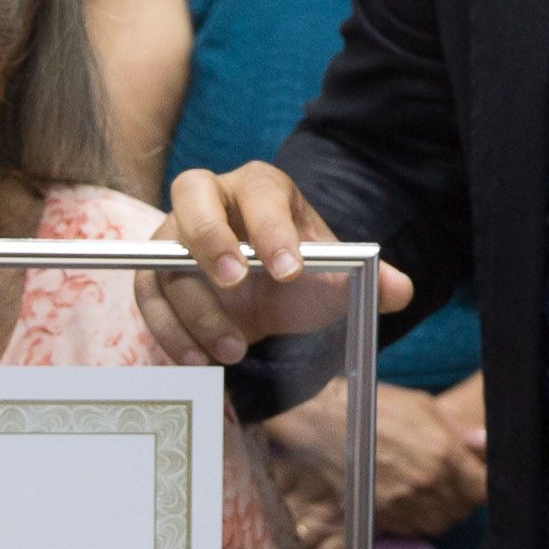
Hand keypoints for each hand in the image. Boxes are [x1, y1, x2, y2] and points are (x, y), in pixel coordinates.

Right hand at [146, 163, 408, 367]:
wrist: (261, 295)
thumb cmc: (296, 273)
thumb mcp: (332, 277)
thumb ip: (367, 280)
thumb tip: (400, 290)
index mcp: (260, 186)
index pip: (260, 190)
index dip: (271, 227)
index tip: (291, 272)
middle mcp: (210, 197)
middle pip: (191, 193)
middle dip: (211, 237)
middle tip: (236, 281)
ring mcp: (173, 234)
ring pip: (167, 257)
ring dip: (196, 308)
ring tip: (233, 351)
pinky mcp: (154, 274)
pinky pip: (149, 298)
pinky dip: (170, 333)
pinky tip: (200, 363)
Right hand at [256, 383, 484, 548]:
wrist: (320, 424)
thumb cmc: (372, 406)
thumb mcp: (422, 406)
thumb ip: (458, 431)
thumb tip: (486, 443)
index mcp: (442, 454)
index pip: (482, 489)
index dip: (484, 485)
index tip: (480, 477)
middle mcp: (426, 485)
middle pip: (463, 509)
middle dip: (464, 497)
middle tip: (456, 482)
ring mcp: (402, 504)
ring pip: (439, 523)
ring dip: (443, 511)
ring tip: (434, 492)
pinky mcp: (380, 515)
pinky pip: (412, 528)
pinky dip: (417, 518)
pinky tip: (410, 499)